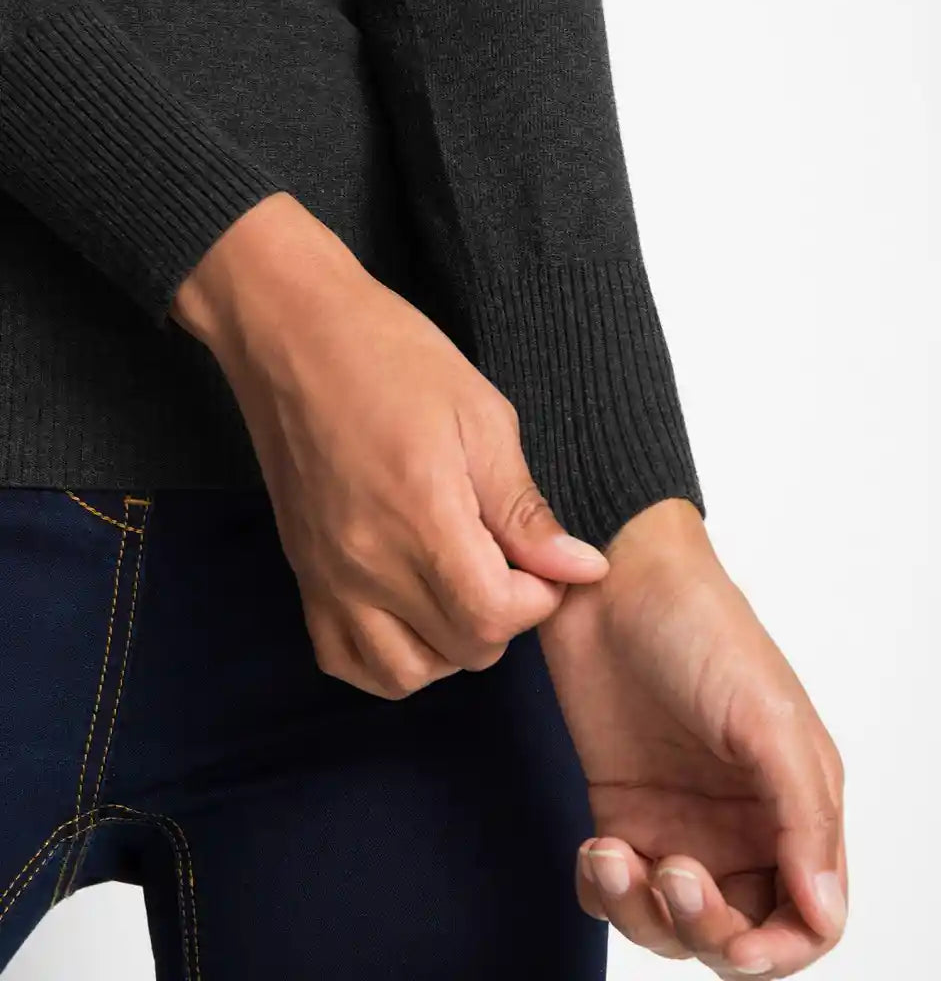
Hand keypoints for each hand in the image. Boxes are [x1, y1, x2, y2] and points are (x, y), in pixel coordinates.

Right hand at [172, 193, 608, 697]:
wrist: (291, 334)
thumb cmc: (391, 357)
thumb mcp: (480, 416)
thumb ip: (525, 507)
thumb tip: (582, 568)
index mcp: (421, 517)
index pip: (492, 618)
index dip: (537, 599)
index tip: (543, 560)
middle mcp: (368, 564)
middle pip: (459, 651)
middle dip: (503, 616)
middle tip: (507, 560)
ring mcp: (328, 577)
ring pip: (403, 674)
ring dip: (449, 646)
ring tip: (462, 588)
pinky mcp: (304, 575)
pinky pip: (344, 660)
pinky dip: (387, 656)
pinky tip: (412, 610)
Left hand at [538, 498, 845, 977]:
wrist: (610, 578)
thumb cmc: (699, 627)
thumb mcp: (765, 715)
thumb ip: (802, 814)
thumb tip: (822, 909)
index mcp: (792, 802)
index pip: (807, 918)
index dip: (778, 950)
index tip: (737, 943)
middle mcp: (740, 823)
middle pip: (736, 933)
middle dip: (704, 931)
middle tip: (670, 876)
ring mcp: (678, 819)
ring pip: (670, 924)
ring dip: (641, 913)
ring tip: (612, 854)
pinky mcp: (622, 808)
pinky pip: (615, 890)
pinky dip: (601, 891)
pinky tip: (594, 847)